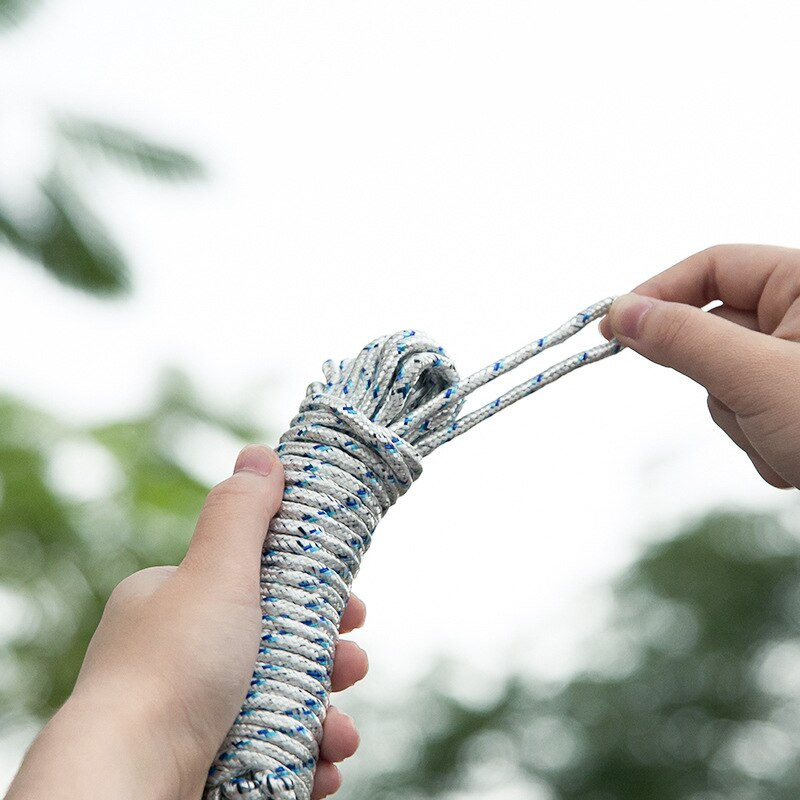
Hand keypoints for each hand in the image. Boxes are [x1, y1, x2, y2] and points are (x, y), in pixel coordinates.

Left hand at [7, 445, 367, 799]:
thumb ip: (241, 514)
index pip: (255, 585)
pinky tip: (324, 763)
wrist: (128, 785)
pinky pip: (268, 752)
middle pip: (275, 646)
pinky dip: (303, 755)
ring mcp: (190, 715)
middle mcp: (178, 657)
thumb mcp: (215, 573)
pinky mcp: (204, 764)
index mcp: (173, 605)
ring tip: (341, 731)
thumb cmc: (174, 668)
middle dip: (327, 657)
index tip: (352, 609)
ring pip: (278, 703)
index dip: (311, 594)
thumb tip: (260, 455)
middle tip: (353, 665)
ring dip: (325, 715)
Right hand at [601, 244, 799, 488]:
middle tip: (744, 403)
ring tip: (788, 441)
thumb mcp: (759, 378)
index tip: (612, 326)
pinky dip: (760, 442)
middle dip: (719, 378)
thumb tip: (622, 312)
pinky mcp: (797, 405)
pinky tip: (798, 459)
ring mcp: (799, 365)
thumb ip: (684, 339)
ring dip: (742, 420)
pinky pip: (744, 413)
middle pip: (713, 329)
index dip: (659, 293)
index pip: (714, 267)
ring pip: (724, 381)